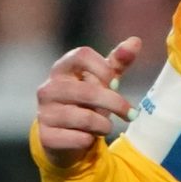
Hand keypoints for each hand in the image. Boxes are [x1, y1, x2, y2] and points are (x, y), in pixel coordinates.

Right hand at [35, 38, 141, 156]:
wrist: (65, 138)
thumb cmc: (86, 104)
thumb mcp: (102, 82)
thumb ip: (117, 63)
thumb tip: (136, 41)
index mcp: (62, 69)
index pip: (81, 55)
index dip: (104, 68)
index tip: (116, 83)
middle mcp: (49, 88)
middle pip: (89, 91)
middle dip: (116, 103)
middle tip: (131, 114)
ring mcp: (45, 112)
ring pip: (86, 118)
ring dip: (104, 125)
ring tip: (105, 127)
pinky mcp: (47, 136)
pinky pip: (80, 139)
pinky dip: (91, 140)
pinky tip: (88, 138)